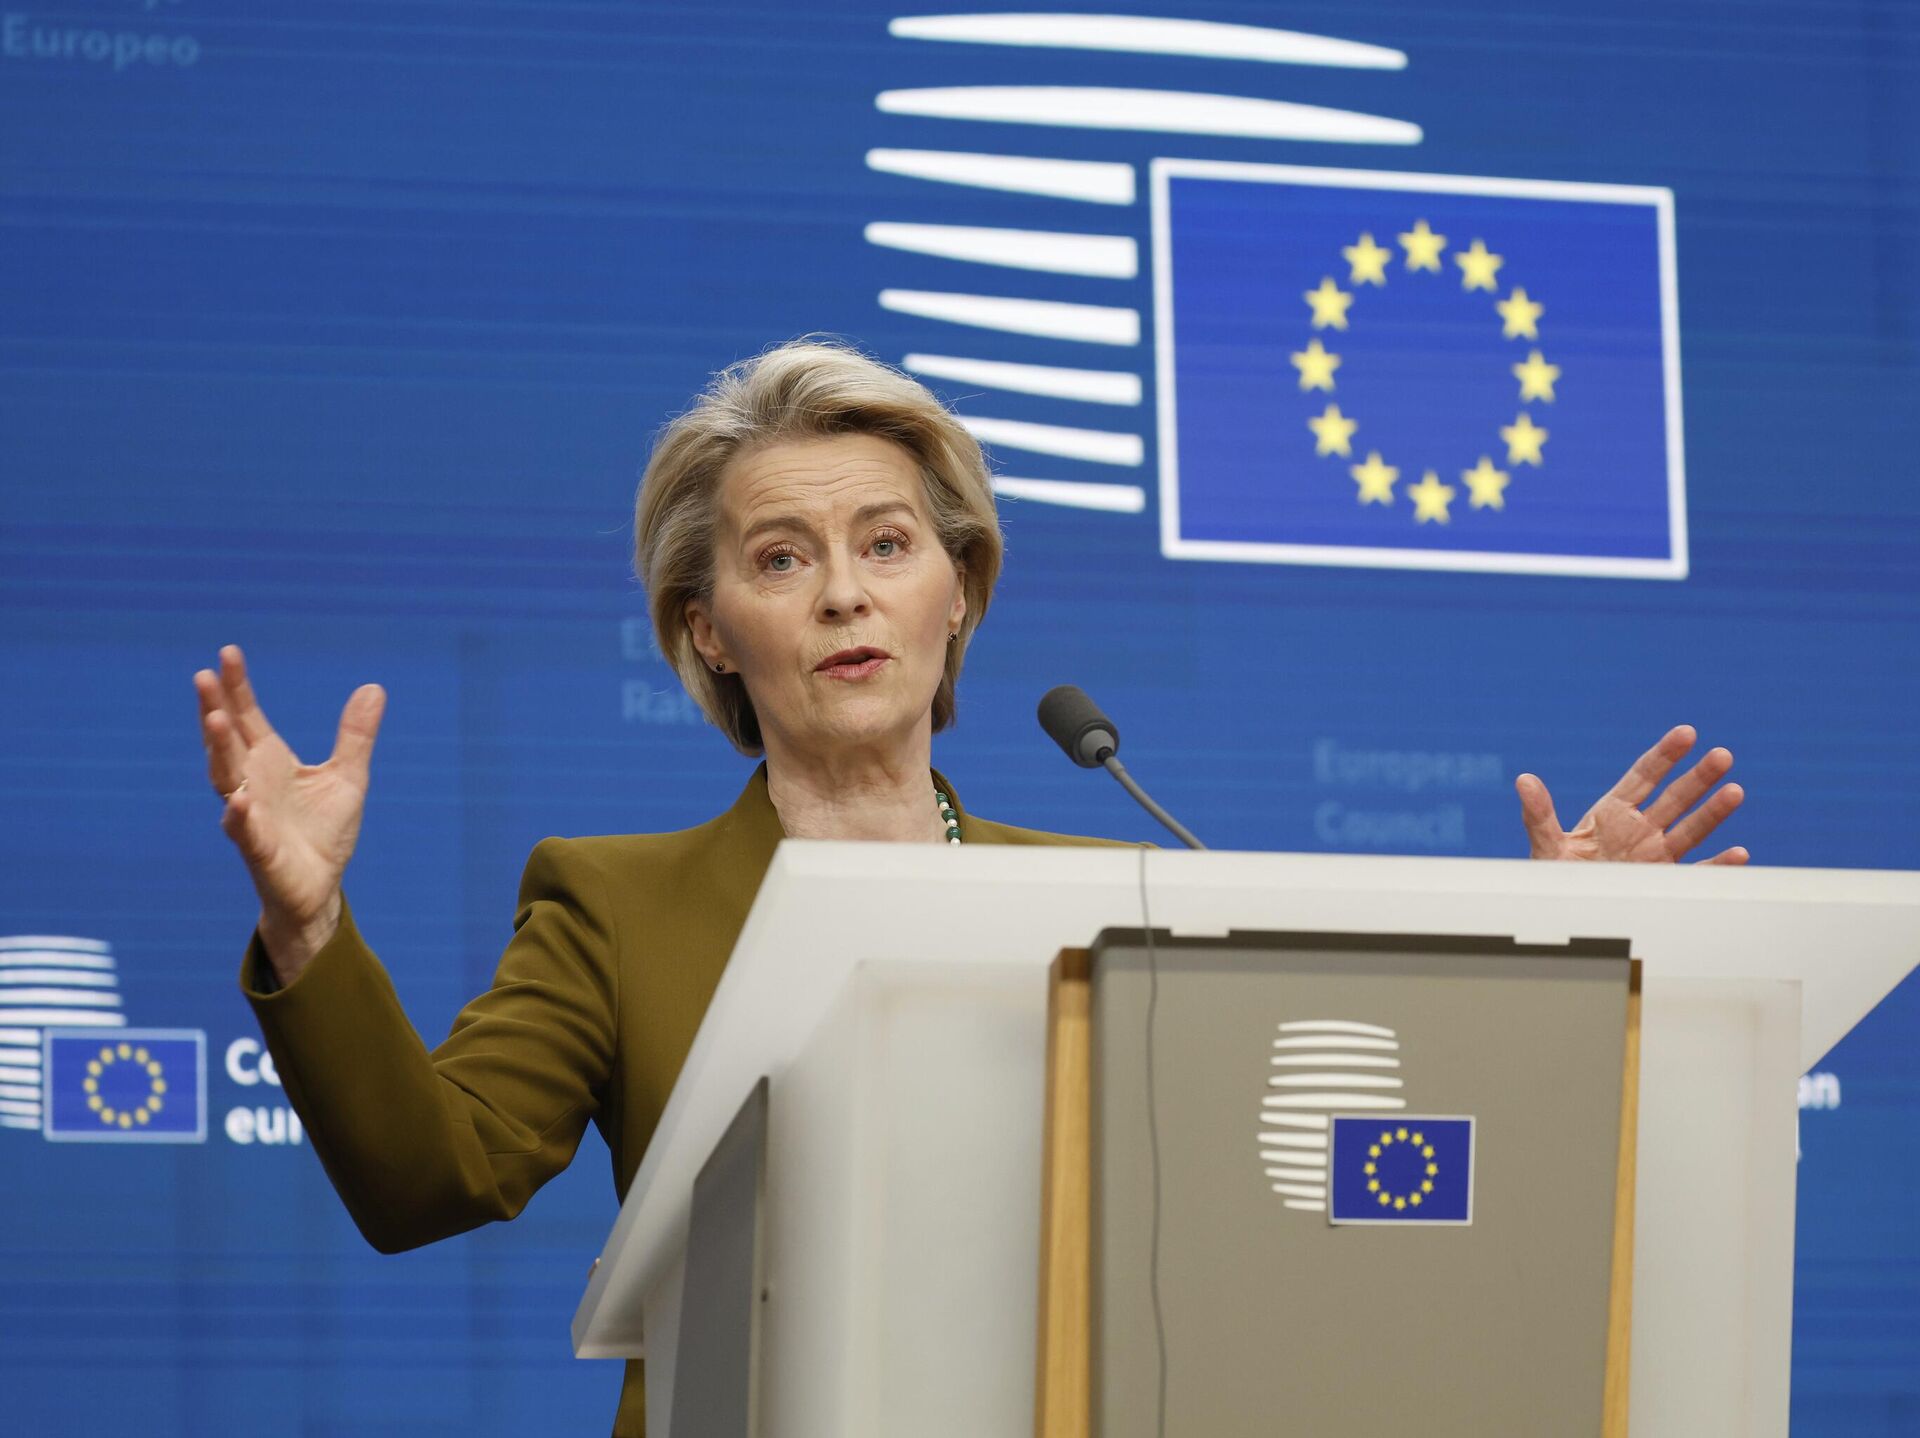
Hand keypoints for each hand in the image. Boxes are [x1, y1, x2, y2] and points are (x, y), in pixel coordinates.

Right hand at [195, 645, 385, 971]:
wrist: (320, 887)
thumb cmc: (323, 831)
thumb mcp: (347, 776)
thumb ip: (355, 735)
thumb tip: (374, 688)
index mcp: (269, 762)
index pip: (247, 717)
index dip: (237, 687)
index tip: (227, 653)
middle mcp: (251, 783)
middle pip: (227, 741)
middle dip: (215, 709)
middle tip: (204, 675)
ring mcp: (250, 816)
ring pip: (227, 779)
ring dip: (219, 750)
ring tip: (214, 719)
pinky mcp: (260, 850)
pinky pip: (245, 832)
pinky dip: (240, 816)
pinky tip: (238, 800)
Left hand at [1515, 725, 1747, 864]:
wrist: (1563, 913)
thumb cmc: (1554, 877)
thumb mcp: (1546, 845)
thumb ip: (1538, 814)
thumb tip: (1523, 780)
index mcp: (1612, 812)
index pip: (1644, 776)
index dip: (1665, 755)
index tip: (1687, 733)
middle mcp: (1639, 829)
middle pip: (1675, 797)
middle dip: (1699, 778)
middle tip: (1722, 755)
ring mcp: (1655, 855)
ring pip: (1691, 829)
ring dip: (1713, 812)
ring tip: (1736, 791)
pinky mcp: (1663, 882)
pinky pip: (1695, 873)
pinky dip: (1717, 866)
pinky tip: (1739, 854)